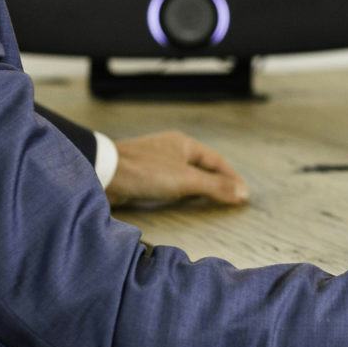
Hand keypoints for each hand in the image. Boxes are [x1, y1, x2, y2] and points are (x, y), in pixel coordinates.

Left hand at [107, 131, 249, 207]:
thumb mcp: (186, 180)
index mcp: (184, 143)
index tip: (243, 195)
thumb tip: (243, 194)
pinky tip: (181, 202)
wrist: (104, 173)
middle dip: (217, 182)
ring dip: (199, 188)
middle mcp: (171, 149)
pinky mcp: (142, 175)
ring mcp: (156, 161)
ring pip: (185, 175)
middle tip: (230, 199)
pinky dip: (181, 192)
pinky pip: (170, 183)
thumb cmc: (145, 172)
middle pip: (202, 167)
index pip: (216, 161)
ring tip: (211, 203)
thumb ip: (215, 187)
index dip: (231, 178)